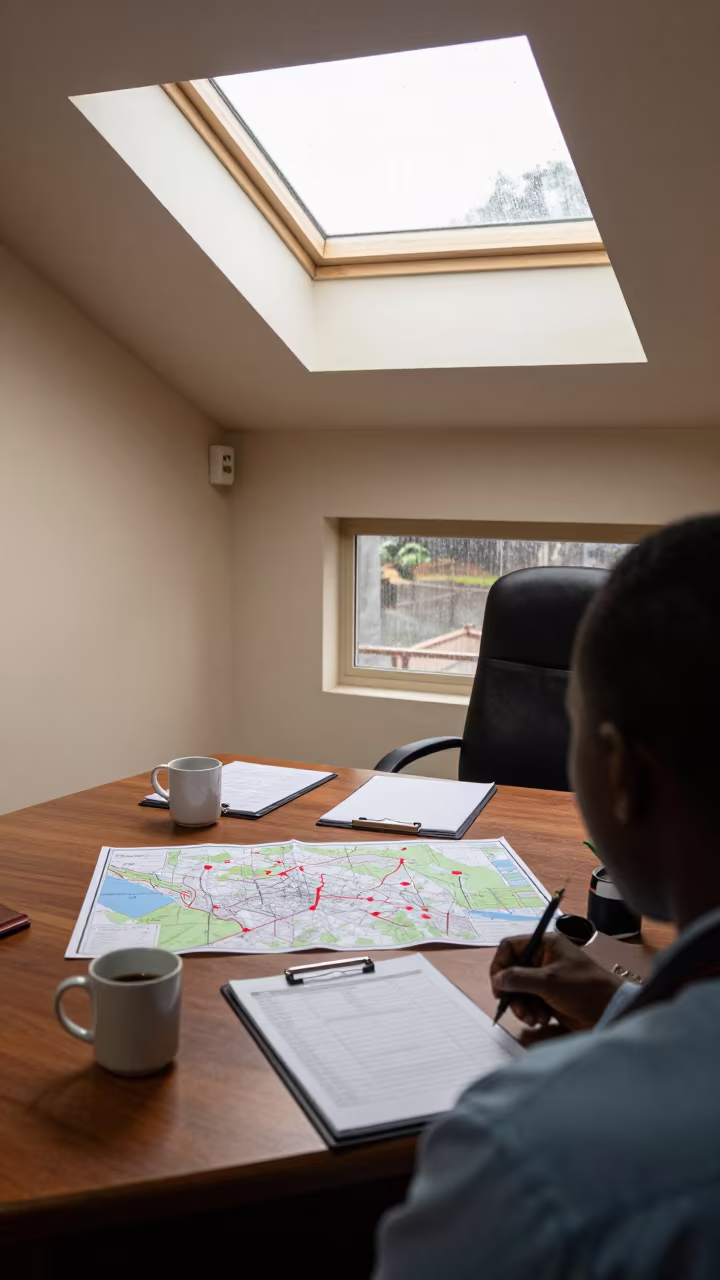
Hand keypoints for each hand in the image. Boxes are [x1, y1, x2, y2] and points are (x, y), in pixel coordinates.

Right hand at [490, 932, 623, 1032]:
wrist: (610, 1011)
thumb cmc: (582, 988)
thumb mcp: (548, 981)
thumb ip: (518, 979)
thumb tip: (496, 980)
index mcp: (544, 944)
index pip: (510, 947)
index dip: (500, 965)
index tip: (497, 986)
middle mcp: (543, 959)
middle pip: (512, 972)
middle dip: (512, 992)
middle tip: (513, 1007)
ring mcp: (546, 979)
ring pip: (519, 990)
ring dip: (522, 1006)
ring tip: (533, 1018)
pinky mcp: (549, 996)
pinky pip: (530, 1002)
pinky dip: (532, 1012)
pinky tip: (542, 1020)